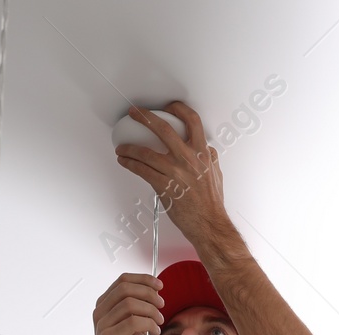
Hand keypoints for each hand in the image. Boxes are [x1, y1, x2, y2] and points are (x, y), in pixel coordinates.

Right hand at [88, 273, 162, 334]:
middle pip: (126, 288)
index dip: (144, 279)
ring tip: (160, 321)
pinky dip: (149, 324)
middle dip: (149, 293)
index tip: (160, 286)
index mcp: (104, 305)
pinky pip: (133, 322)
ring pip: (130, 304)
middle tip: (162, 305)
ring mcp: (102, 324)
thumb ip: (139, 310)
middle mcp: (99, 312)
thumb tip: (154, 293)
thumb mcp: (134, 327)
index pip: (123, 280)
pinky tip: (155, 331)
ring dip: (151, 310)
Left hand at [114, 102, 228, 243]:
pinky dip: (130, 163)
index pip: (192, 120)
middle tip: (134, 113)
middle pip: (162, 129)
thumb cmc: (212, 202)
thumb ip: (210, 157)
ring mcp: (174, 172)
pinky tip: (125, 161)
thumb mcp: (216, 173)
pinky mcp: (163, 186)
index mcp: (202, 152)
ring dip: (129, 147)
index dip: (178, 109)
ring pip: (145, 152)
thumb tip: (205, 148)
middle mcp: (188, 159)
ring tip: (122, 146)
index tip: (168, 107)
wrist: (208, 223)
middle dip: (144, 117)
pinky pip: (141, 170)